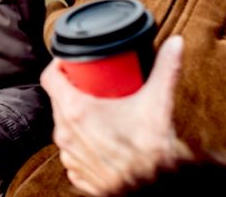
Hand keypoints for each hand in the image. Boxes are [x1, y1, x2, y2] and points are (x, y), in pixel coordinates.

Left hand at [41, 36, 186, 196]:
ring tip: (98, 110)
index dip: (59, 66)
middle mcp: (66, 134)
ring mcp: (71, 156)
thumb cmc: (151, 150)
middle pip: (58, 101)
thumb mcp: (157, 102)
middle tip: (93, 83)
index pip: (50, 78)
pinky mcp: (79, 174)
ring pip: (64, 127)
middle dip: (73, 89)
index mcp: (76, 111)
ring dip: (76, 118)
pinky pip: (72, 152)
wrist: (155, 189)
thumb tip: (175, 43)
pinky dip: (82, 143)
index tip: (72, 63)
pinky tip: (99, 138)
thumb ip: (166, 68)